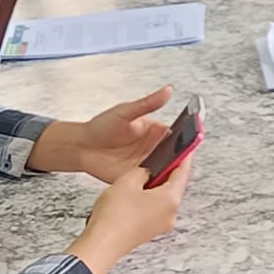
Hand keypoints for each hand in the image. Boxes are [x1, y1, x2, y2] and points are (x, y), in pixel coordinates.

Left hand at [30, 87, 172, 179]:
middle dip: (180, 158)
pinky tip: (160, 183)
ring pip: (165, 169)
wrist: (81, 147)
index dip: (185, 138)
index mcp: (153, 131)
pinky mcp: (137, 178)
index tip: (192, 139)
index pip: (176, 135)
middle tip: (184, 159)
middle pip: (173, 154)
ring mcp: (145, 164)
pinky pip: (151, 182)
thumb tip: (168, 90)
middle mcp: (152, 148)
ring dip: (170, 171)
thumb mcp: (125, 112)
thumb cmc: (101, 126)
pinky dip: (157, 183)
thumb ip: (148, 103)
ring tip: (174, 172)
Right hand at [67, 158, 192, 273]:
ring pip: (163, 198)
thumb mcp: (128, 180)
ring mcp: (161, 224)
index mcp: (171, 199)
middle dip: (167, 170)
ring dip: (155, 185)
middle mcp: (170, 213)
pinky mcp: (149, 230)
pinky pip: (154, 208)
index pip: (183, 172)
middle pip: (174, 185)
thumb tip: (148, 171)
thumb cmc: (114, 216)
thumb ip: (143, 171)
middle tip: (160, 156)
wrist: (101, 244)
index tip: (185, 147)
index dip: (183, 156)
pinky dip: (148, 198)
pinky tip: (134, 192)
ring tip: (141, 174)